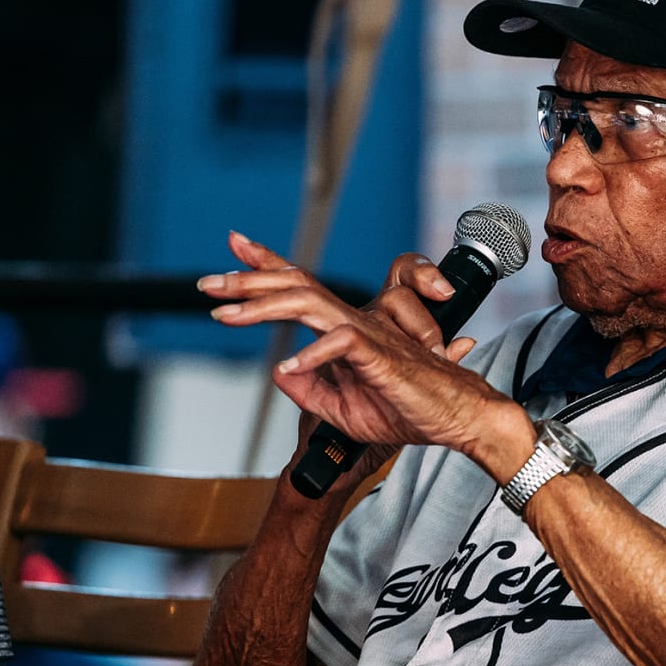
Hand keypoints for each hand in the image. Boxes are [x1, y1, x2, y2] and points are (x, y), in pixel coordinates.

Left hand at [200, 232, 525, 472]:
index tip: (235, 246)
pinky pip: (340, 343)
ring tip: (226, 314)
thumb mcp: (344, 408)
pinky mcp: (381, 354)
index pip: (303, 287)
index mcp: (347, 330)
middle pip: (297, 285)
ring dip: (262, 305)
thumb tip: (280, 374)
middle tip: (207, 282)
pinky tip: (286, 370)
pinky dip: (310, 357)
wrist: (458, 418)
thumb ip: (311, 390)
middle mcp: (356, 322)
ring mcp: (369, 334)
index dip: (268, 264)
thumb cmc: (411, 409)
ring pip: (309, 303)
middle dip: (248, 279)